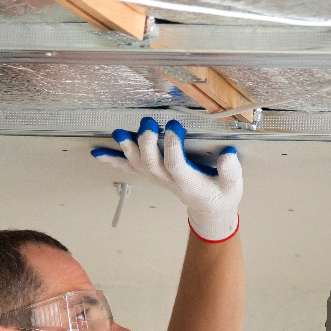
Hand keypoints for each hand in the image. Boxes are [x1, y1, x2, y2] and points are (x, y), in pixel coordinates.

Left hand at [92, 117, 242, 241]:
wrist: (209, 208)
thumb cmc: (221, 193)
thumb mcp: (233, 185)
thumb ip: (231, 171)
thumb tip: (228, 154)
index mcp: (188, 182)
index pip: (176, 164)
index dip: (172, 146)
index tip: (174, 125)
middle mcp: (168, 180)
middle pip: (151, 162)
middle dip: (146, 142)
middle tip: (147, 122)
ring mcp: (157, 178)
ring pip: (137, 164)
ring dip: (126, 149)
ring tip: (119, 133)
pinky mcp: (151, 174)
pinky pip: (129, 168)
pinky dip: (113, 160)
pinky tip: (97, 153)